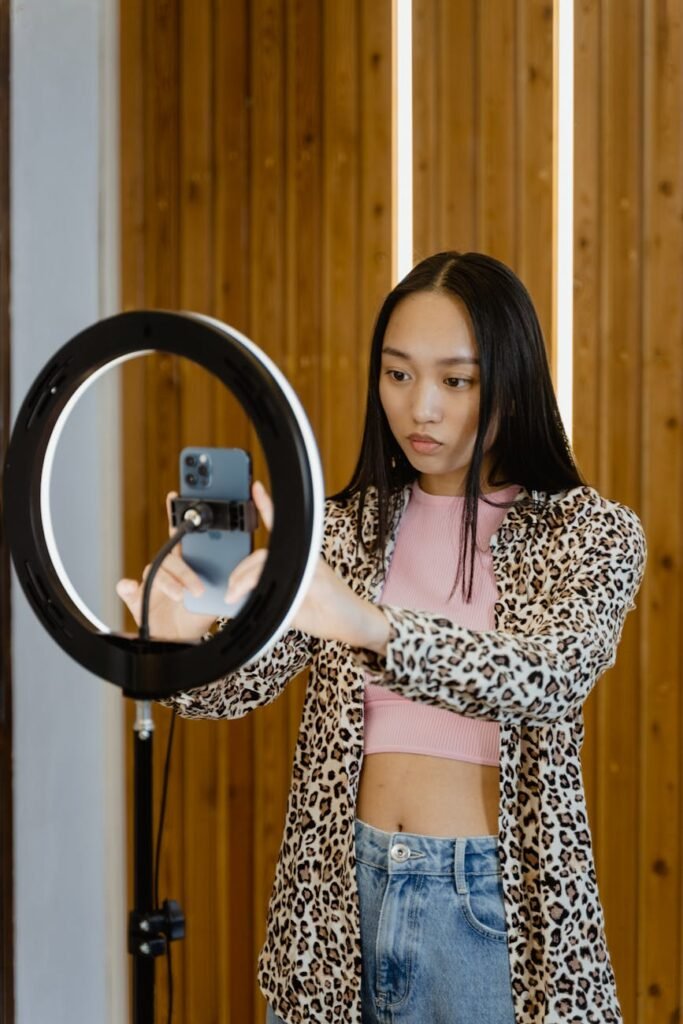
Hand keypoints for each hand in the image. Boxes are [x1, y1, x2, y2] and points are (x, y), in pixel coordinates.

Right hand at [115, 492, 215, 640]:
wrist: (181, 642)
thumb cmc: (197, 617)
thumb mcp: (217, 603)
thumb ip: (226, 590)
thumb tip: (238, 582)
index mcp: (188, 564)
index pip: (183, 537)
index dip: (177, 515)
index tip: (176, 496)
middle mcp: (168, 570)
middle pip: (169, 556)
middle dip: (182, 570)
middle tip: (196, 588)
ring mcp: (152, 584)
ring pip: (154, 573)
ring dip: (167, 584)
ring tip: (180, 596)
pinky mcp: (138, 598)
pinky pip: (127, 588)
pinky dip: (126, 587)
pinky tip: (129, 587)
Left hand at [226, 483, 389, 652]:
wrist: (353, 623)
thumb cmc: (327, 613)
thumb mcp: (292, 604)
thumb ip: (273, 593)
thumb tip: (246, 596)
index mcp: (299, 559)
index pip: (279, 529)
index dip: (267, 507)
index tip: (257, 488)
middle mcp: (305, 557)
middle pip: (261, 554)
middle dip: (240, 573)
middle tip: (231, 591)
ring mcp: (310, 566)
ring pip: (266, 563)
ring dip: (245, 579)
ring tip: (235, 595)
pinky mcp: (315, 578)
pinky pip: (281, 575)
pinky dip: (259, 584)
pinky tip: (251, 591)